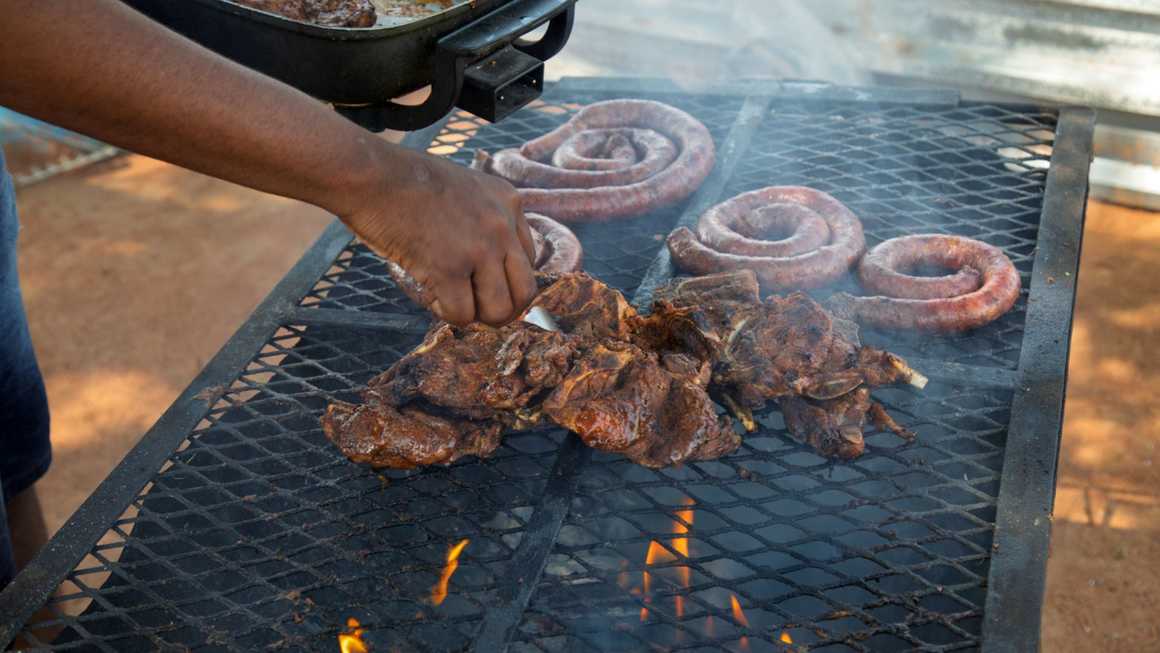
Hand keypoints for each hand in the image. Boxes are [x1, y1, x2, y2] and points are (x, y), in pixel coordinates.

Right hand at [336, 144, 537, 325]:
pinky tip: (432, 297)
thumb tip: (485, 259)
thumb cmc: (406, 180)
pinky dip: (446, 314)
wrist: (373, 175)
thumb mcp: (465, 186)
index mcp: (509, 202)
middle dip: (502, 308)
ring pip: (499, 310)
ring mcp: (478, 249)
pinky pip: (462, 314)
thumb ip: (483, 216)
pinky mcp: (449, 269)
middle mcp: (501, 226)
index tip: (483, 281)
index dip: (506, 279)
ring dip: (476, 315)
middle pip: (525, 292)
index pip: (529, 261)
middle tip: (477, 307)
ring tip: (453, 302)